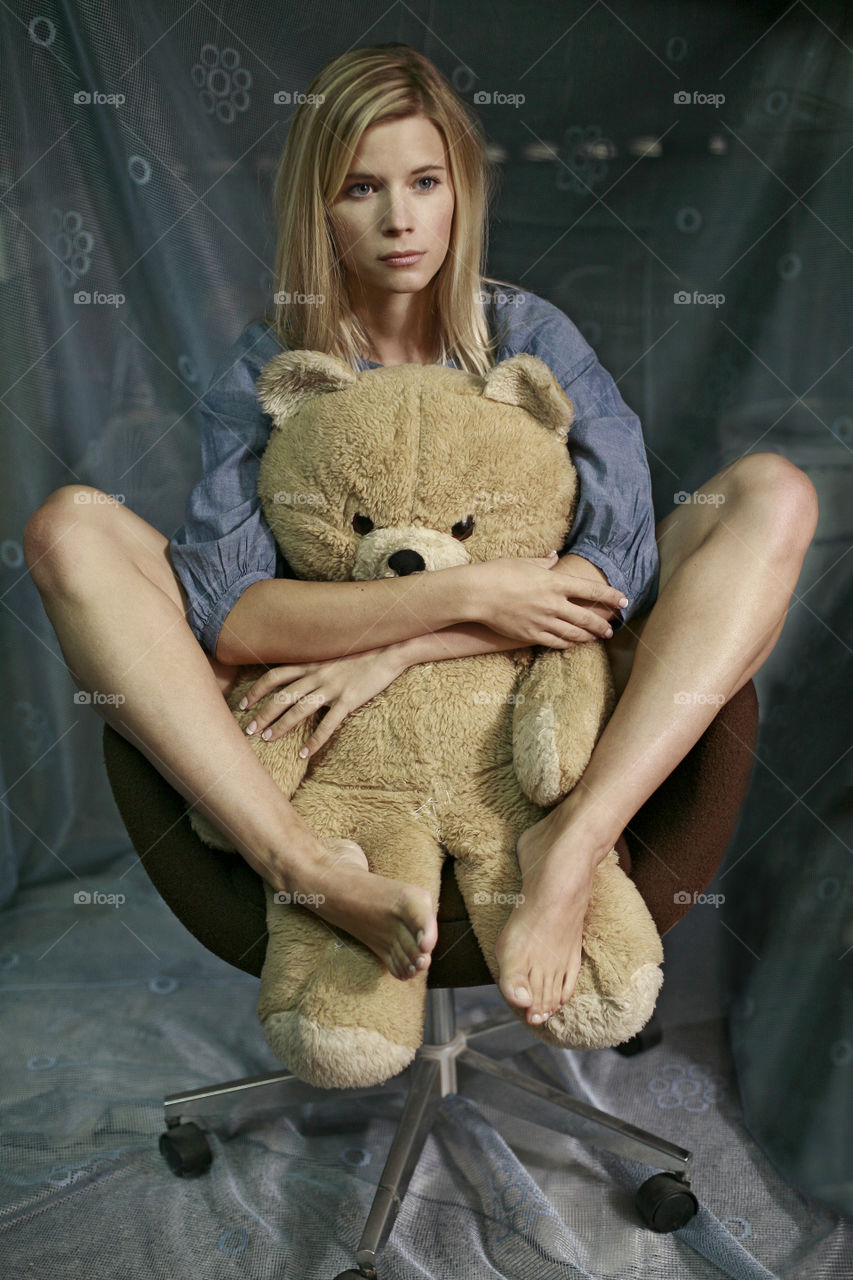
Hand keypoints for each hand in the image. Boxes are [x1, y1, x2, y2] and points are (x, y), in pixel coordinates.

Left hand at [239, 645, 408, 756]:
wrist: (389, 651)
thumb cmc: (362, 654)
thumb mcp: (333, 656)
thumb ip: (316, 667)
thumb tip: (299, 679)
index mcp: (312, 664)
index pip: (275, 676)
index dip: (257, 690)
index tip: (244, 704)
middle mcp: (318, 675)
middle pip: (281, 696)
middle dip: (262, 714)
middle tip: (249, 730)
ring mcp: (333, 688)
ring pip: (299, 709)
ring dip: (281, 726)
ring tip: (267, 741)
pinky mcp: (349, 700)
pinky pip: (328, 723)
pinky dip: (314, 740)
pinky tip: (304, 753)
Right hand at [470, 553, 627, 645]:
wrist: (478, 594)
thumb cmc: (499, 572)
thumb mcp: (524, 562)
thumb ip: (544, 563)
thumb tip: (555, 557)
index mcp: (555, 582)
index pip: (591, 591)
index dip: (611, 596)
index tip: (624, 600)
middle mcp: (553, 604)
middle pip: (587, 618)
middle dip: (603, 623)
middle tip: (611, 627)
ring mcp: (543, 621)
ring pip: (574, 634)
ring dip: (588, 636)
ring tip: (597, 637)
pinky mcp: (531, 634)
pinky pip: (555, 642)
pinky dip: (568, 643)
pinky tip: (573, 643)